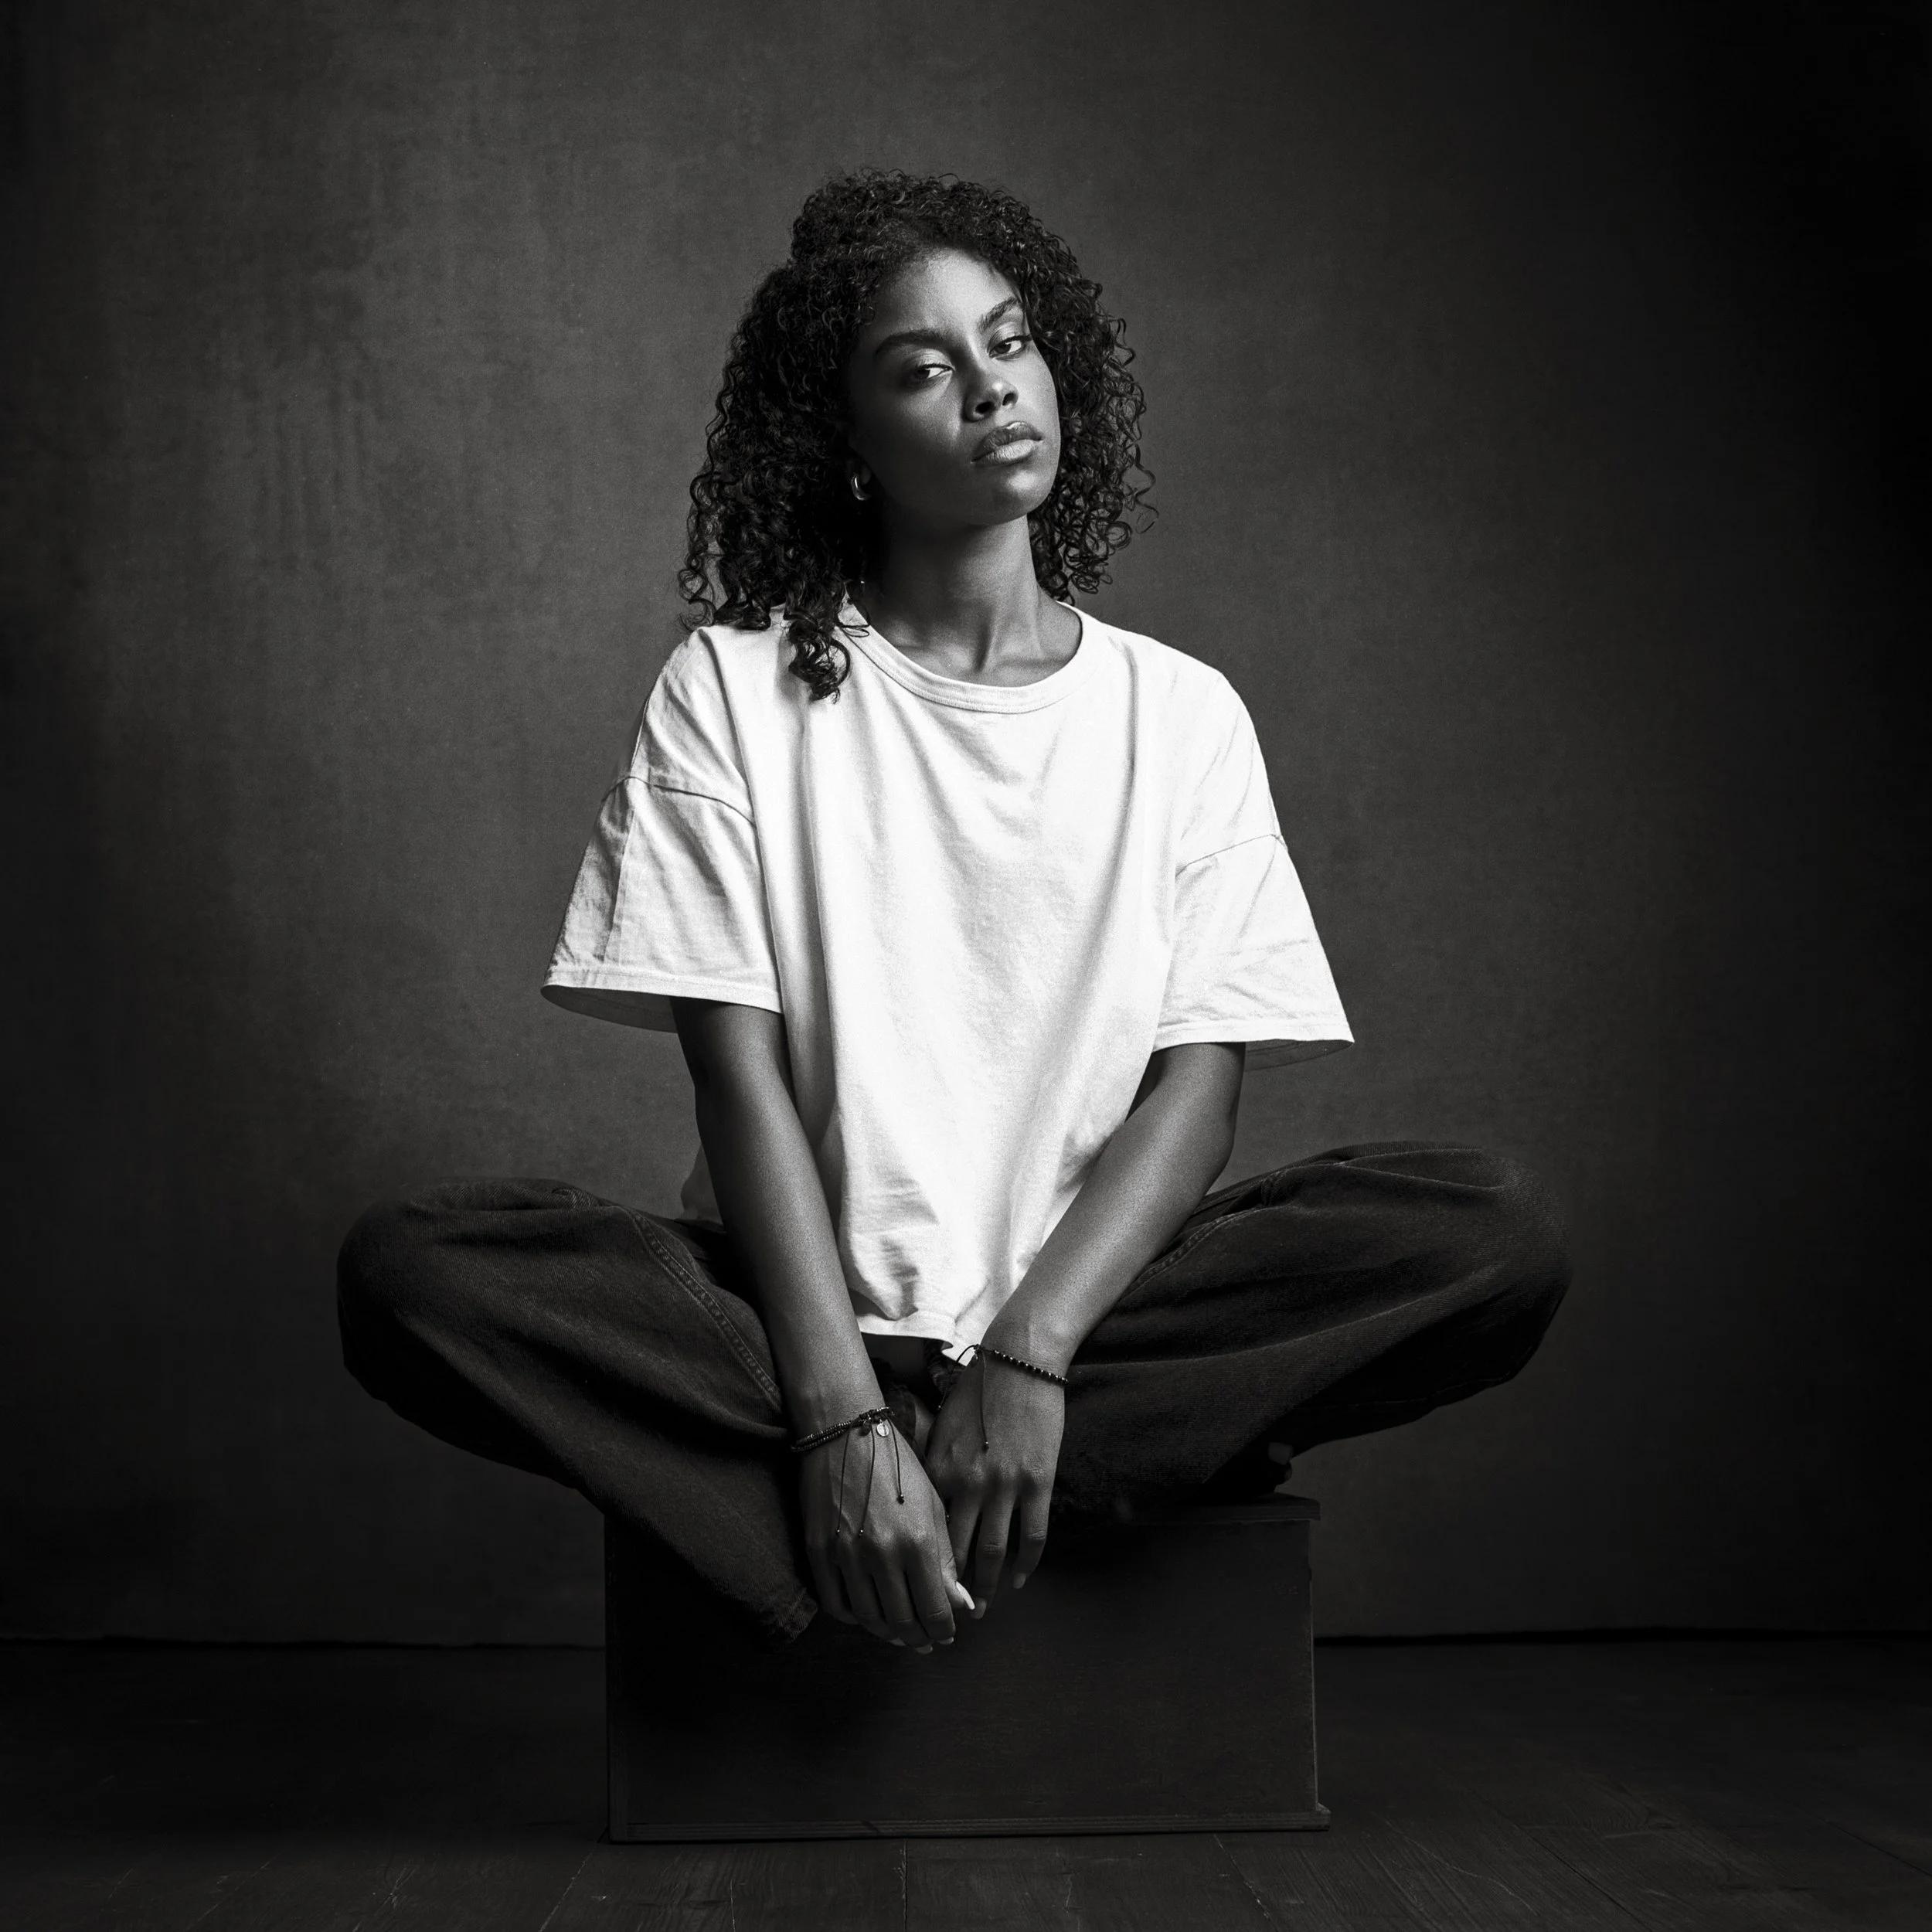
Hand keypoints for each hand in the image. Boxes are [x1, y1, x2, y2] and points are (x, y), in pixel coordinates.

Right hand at [798, 1420, 973, 1651]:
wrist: (846, 1431)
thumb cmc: (898, 1464)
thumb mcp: (933, 1505)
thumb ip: (945, 1559)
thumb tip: (959, 1604)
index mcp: (918, 1541)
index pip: (935, 1611)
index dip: (943, 1631)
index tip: (946, 1635)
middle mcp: (882, 1554)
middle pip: (903, 1622)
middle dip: (918, 1638)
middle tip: (925, 1641)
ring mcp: (846, 1555)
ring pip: (870, 1619)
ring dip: (888, 1633)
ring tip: (899, 1632)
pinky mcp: (818, 1551)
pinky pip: (835, 1604)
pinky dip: (853, 1618)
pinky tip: (866, 1613)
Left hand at [924, 1354, 1066, 1612]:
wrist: (1019, 1360)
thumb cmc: (977, 1390)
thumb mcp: (941, 1428)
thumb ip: (933, 1468)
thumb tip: (925, 1507)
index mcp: (939, 1471)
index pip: (927, 1532)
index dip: (923, 1565)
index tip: (919, 1587)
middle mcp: (968, 1484)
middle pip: (957, 1551)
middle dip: (951, 1588)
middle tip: (949, 1614)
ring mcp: (1005, 1486)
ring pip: (992, 1552)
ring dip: (986, 1586)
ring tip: (981, 1608)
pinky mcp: (1037, 1483)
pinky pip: (1031, 1536)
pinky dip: (1025, 1565)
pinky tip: (1018, 1580)